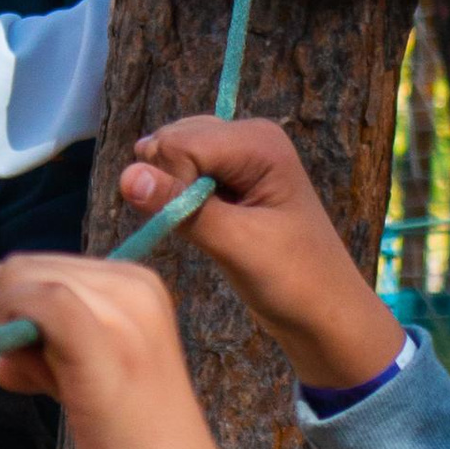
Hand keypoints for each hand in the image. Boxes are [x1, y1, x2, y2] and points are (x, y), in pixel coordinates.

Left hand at [0, 251, 239, 448]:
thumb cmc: (129, 446)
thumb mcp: (89, 373)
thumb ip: (47, 342)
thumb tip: (0, 343)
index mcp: (138, 284)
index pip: (38, 266)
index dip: (17, 312)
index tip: (51, 366)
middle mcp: (134, 284)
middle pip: (19, 268)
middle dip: (10, 320)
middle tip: (53, 381)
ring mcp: (122, 311)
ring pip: (19, 281)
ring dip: (12, 337)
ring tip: (61, 390)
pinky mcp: (103, 343)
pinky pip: (35, 302)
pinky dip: (12, 331)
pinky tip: (34, 382)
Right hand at [117, 117, 399, 390]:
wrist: (324, 312)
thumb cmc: (292, 280)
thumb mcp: (235, 244)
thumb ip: (181, 208)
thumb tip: (126, 176)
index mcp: (258, 141)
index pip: (180, 143)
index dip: (174, 184)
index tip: (201, 225)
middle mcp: (247, 137)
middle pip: (172, 142)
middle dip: (169, 184)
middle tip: (206, 227)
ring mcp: (238, 156)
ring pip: (171, 157)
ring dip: (172, 193)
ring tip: (208, 227)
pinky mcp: (230, 179)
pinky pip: (181, 174)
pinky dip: (179, 199)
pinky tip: (203, 223)